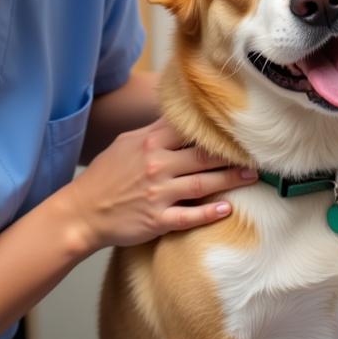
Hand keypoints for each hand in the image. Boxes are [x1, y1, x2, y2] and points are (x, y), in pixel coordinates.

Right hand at [62, 117, 257, 250]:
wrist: (82, 212)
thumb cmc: (105, 176)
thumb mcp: (125, 144)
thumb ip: (154, 132)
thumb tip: (180, 118)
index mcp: (149, 142)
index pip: (189, 130)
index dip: (215, 129)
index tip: (237, 128)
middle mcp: (156, 165)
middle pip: (203, 156)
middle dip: (232, 155)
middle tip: (256, 154)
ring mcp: (157, 194)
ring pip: (202, 184)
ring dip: (230, 180)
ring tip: (252, 177)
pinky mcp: (157, 220)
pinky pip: (189, 216)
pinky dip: (210, 213)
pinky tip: (227, 209)